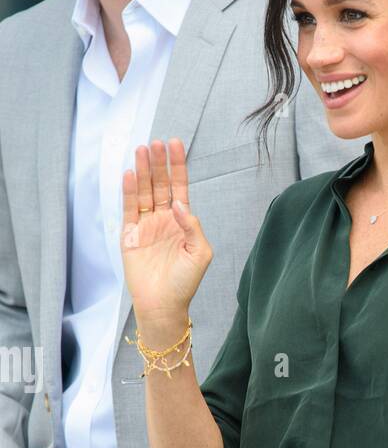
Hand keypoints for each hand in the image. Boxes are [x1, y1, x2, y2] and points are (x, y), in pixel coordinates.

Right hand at [120, 138, 212, 332]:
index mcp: (182, 222)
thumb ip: (193, 226)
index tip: (175, 144)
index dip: (177, 166)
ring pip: (143, 192)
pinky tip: (129, 174)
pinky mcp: (130, 235)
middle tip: (156, 142)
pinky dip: (128, 191)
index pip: (179, 187)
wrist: (163, 305)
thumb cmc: (185, 282)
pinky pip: (129, 209)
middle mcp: (163, 219)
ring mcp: (146, 226)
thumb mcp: (200, 253)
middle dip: (158, 163)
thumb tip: (180, 204)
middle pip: (159, 184)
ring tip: (142, 150)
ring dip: (142, 171)